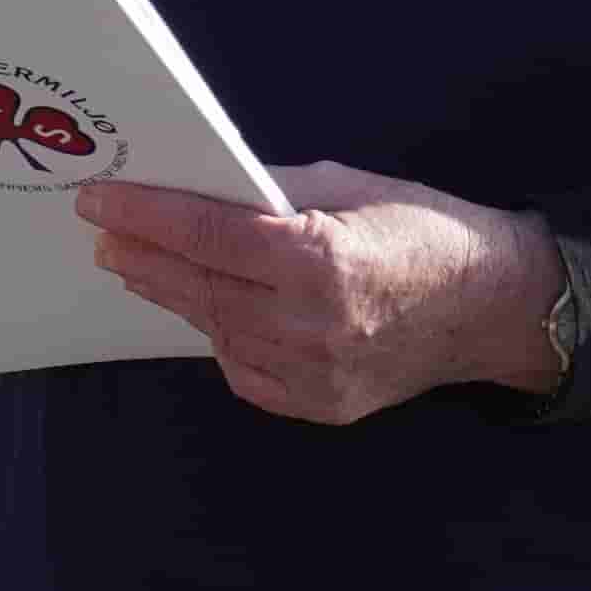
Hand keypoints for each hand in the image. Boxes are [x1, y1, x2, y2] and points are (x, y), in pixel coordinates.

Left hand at [86, 165, 565, 421]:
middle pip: (200, 287)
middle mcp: (314, 324)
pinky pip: (246, 371)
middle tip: (102, 234)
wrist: (490, 306)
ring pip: (217, 331)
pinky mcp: (322, 407)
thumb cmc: (420, 229)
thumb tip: (200, 183)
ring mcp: (317, 375)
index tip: (99, 200)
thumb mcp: (346, 185)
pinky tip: (208, 309)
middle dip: (143, 258)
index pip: (208, 234)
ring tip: (141, 266)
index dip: (145, 215)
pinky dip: (221, 338)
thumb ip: (270, 191)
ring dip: (175, 296)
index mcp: (321, 259)